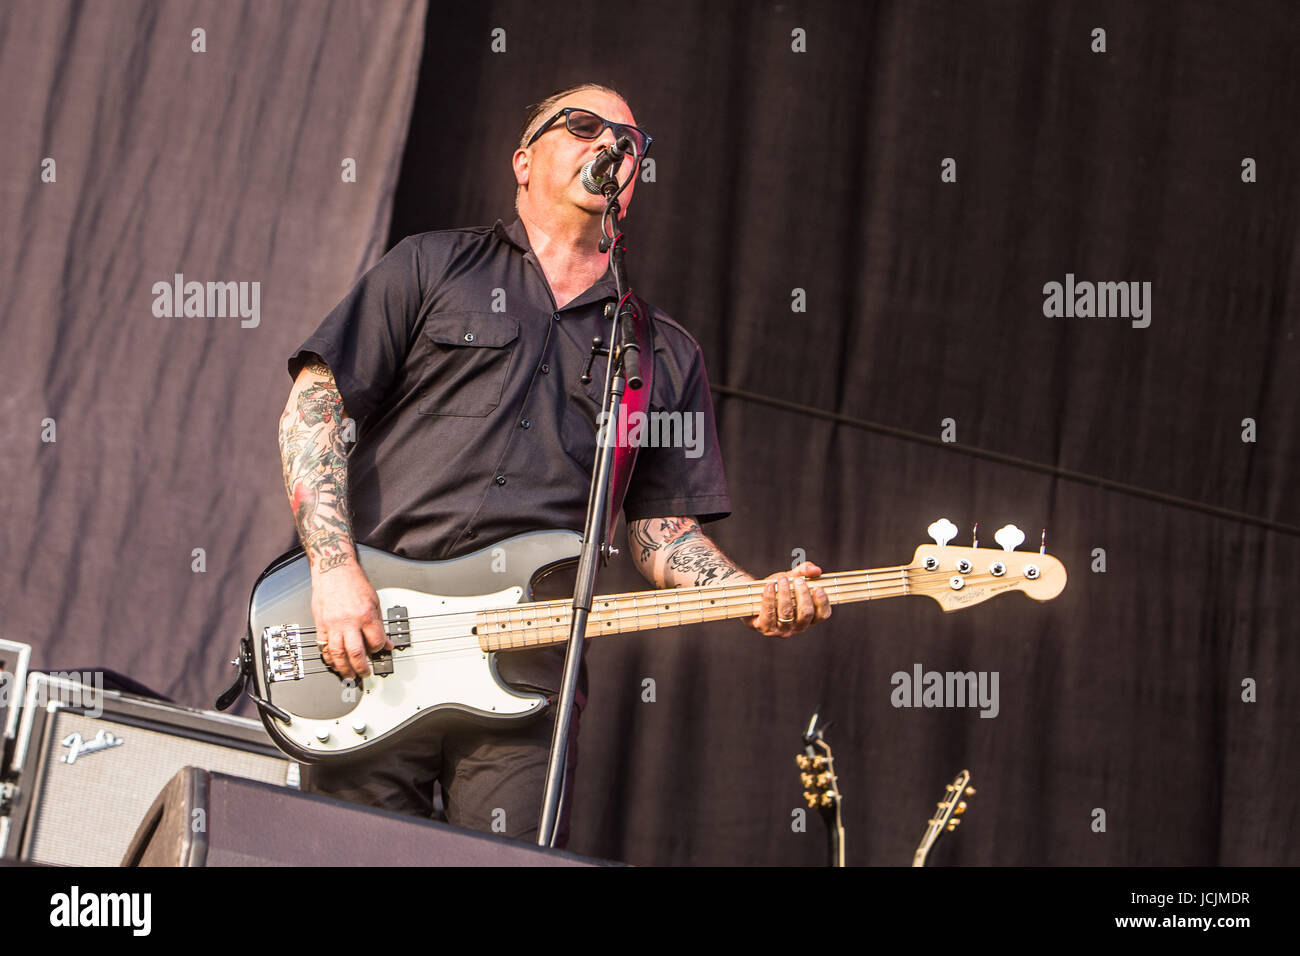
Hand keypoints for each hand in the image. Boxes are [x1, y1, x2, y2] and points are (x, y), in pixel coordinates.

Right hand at [310, 560, 392, 679]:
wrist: (334, 570)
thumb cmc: (354, 582)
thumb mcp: (374, 601)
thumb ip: (380, 624)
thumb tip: (387, 642)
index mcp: (366, 615)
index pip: (375, 642)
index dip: (379, 649)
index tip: (379, 650)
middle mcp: (349, 622)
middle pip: (355, 653)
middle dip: (361, 668)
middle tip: (364, 674)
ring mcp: (333, 624)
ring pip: (337, 654)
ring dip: (343, 668)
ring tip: (348, 674)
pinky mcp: (321, 623)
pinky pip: (323, 646)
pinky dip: (328, 657)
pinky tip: (333, 662)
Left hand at [744, 561, 831, 637]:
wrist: (753, 594)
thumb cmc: (777, 588)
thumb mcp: (792, 577)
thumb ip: (805, 572)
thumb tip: (816, 570)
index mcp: (809, 617)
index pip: (822, 614)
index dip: (822, 602)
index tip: (817, 587)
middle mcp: (797, 627)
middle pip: (806, 613)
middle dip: (803, 595)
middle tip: (798, 580)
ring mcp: (781, 630)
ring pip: (787, 613)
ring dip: (785, 594)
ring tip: (782, 579)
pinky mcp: (765, 628)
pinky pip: (769, 614)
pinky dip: (769, 598)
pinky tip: (769, 585)